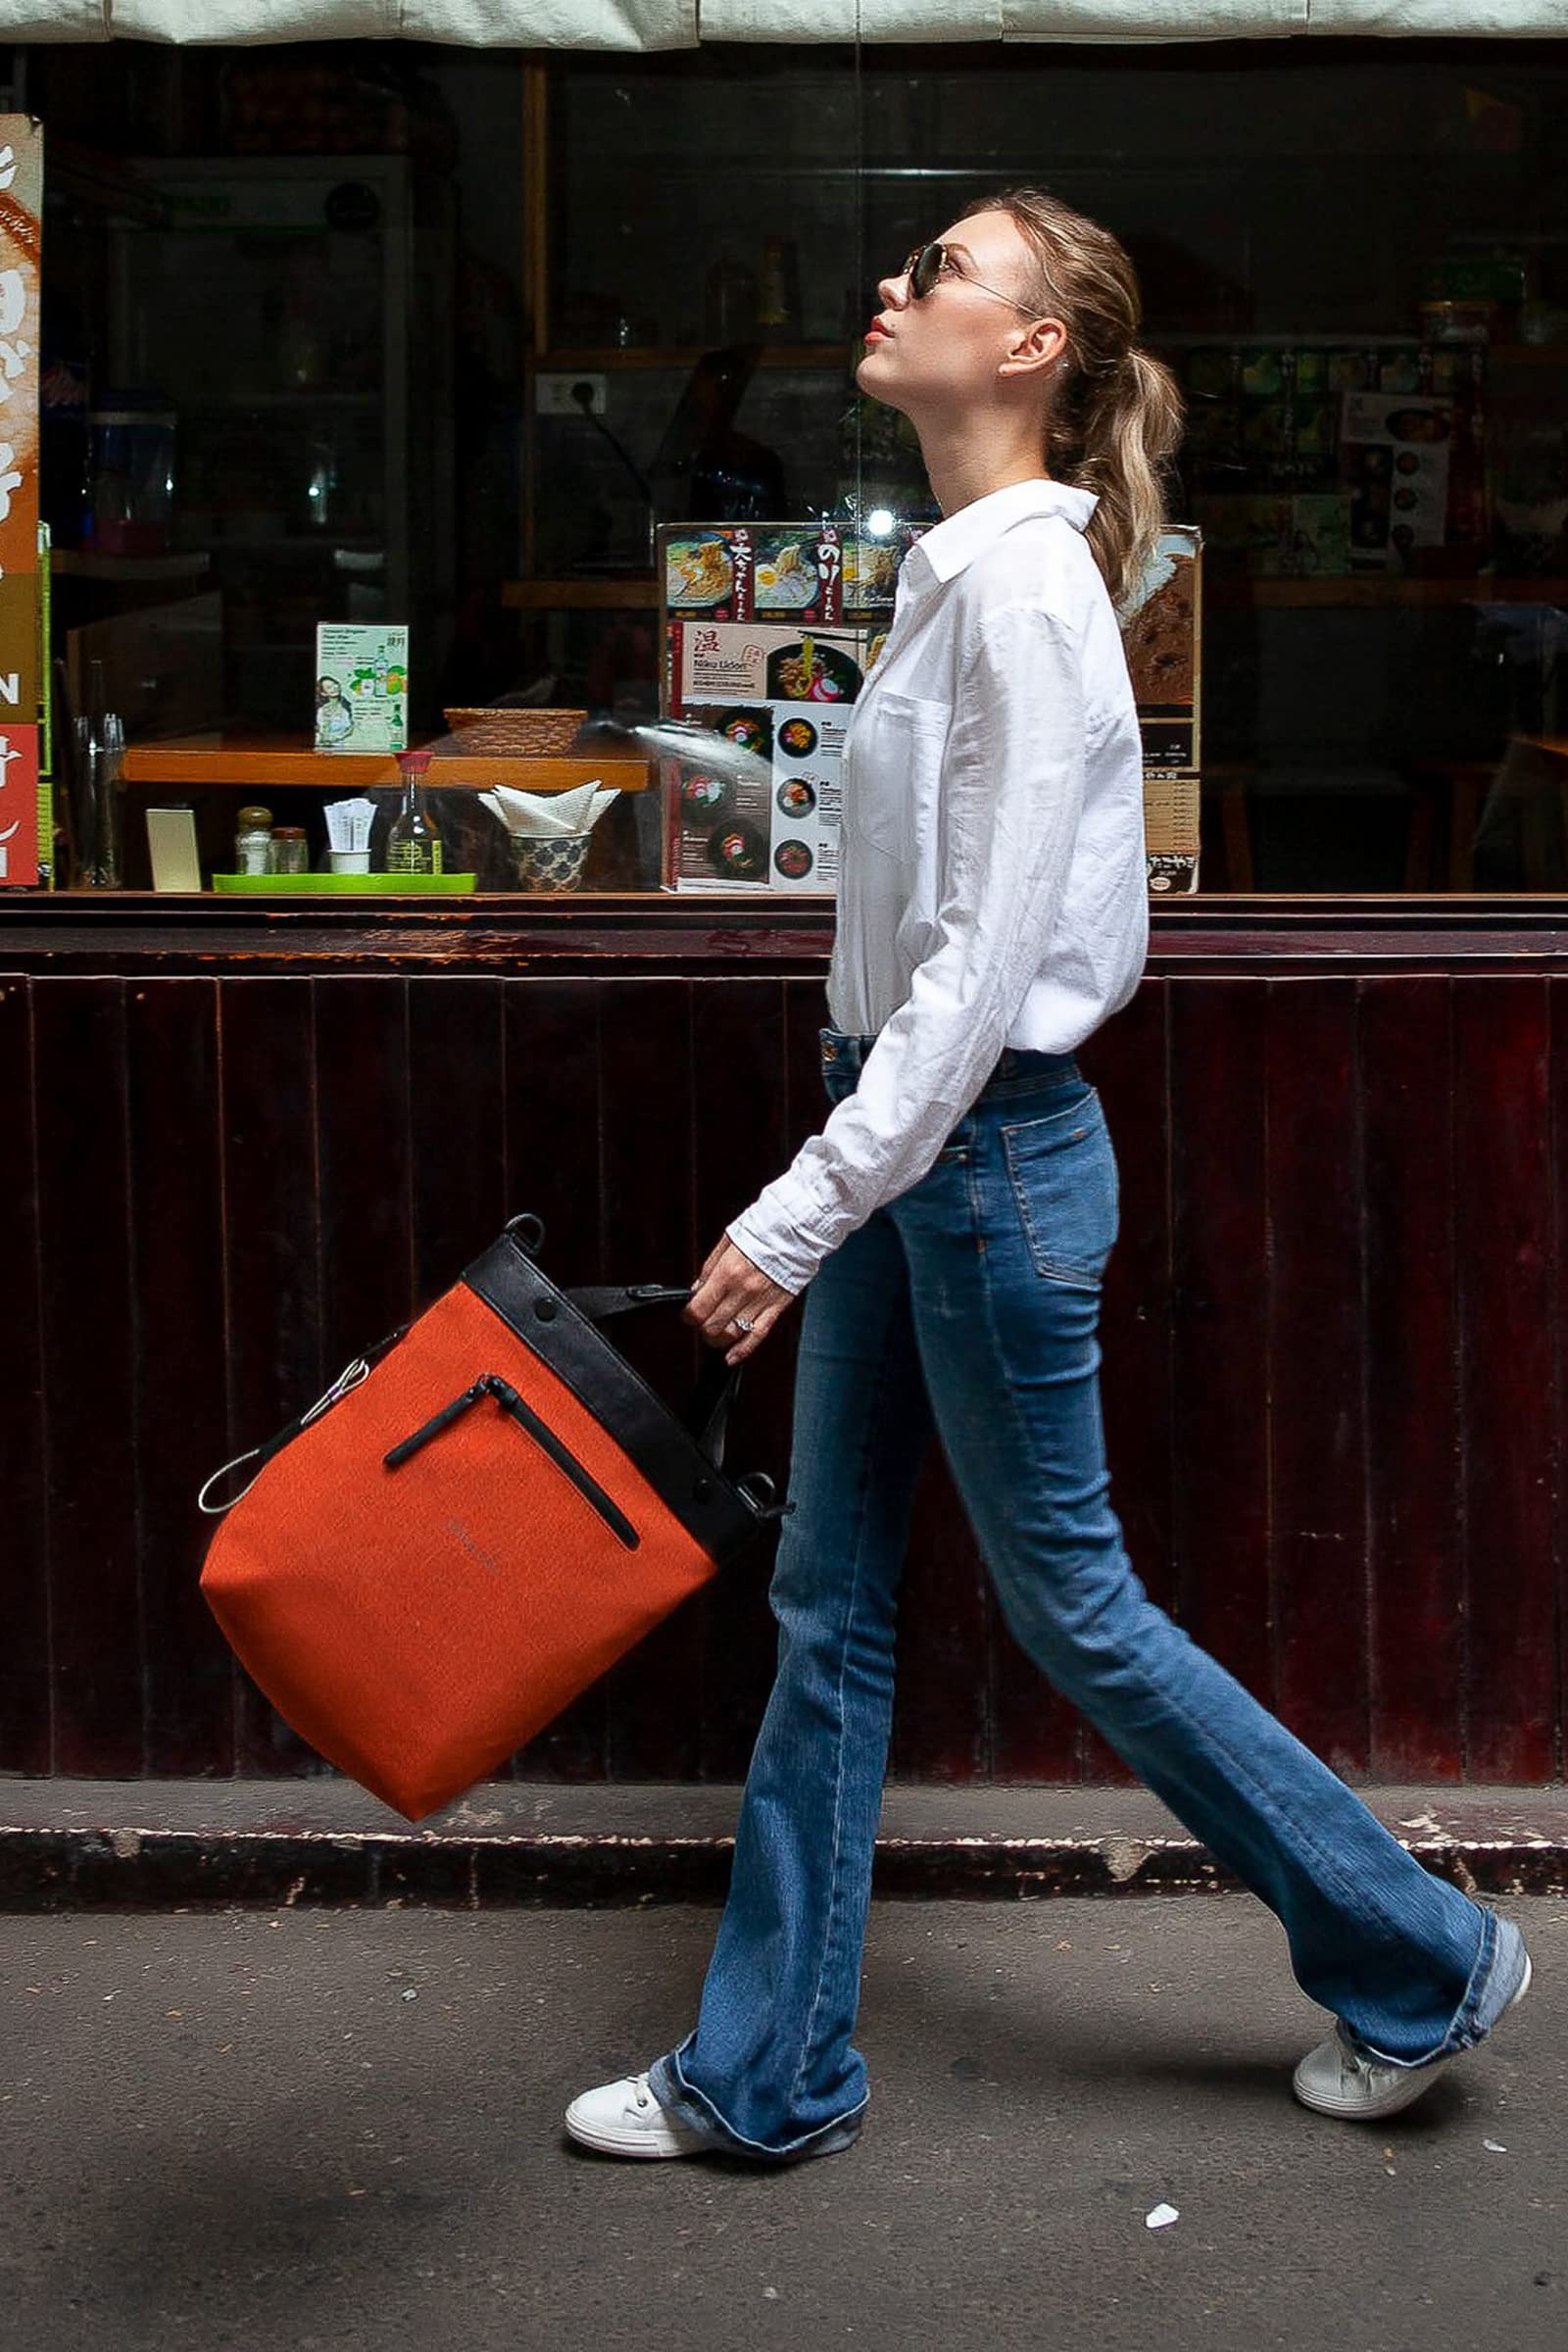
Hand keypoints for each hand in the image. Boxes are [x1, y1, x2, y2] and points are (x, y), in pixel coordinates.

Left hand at [683, 1234, 797, 1365]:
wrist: (796, 1229)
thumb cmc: (763, 1230)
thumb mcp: (727, 1242)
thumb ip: (709, 1269)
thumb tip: (696, 1290)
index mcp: (727, 1273)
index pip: (698, 1309)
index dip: (688, 1316)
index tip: (687, 1314)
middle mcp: (742, 1291)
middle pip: (713, 1326)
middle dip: (701, 1329)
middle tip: (701, 1323)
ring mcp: (760, 1302)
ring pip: (732, 1335)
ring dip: (718, 1340)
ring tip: (714, 1334)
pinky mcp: (777, 1308)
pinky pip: (758, 1335)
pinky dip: (743, 1350)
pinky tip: (732, 1357)